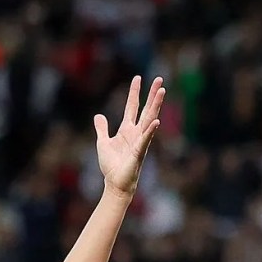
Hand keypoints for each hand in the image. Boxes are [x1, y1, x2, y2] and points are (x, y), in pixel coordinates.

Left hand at [95, 75, 164, 199]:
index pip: (132, 107)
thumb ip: (102, 129)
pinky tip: (156, 122)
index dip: (134, 93)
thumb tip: (98, 116)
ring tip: (162, 91)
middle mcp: (136, 132)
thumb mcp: (103, 143)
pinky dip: (150, 131)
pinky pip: (146, 139)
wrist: (115, 183)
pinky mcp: (139, 152)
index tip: (137, 78)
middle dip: (152, 94)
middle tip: (159, 79)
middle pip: (146, 109)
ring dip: (156, 106)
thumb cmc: (111, 165)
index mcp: (127, 129)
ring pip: (149, 119)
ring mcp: (139, 141)